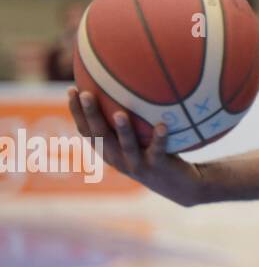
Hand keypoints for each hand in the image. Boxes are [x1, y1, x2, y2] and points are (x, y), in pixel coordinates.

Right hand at [67, 88, 205, 206]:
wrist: (179, 185)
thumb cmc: (157, 152)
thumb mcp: (141, 135)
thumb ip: (134, 115)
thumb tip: (130, 80)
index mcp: (109, 150)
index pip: (86, 130)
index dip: (76, 112)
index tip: (71, 89)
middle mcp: (118, 158)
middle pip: (99, 136)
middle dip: (91, 115)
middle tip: (86, 94)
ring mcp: (136, 164)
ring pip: (126, 146)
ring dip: (123, 130)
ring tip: (120, 113)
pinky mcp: (157, 167)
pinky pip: (158, 151)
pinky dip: (160, 138)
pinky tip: (163, 125)